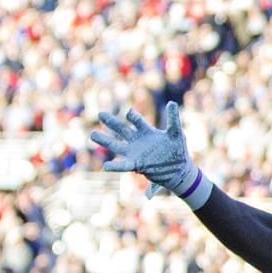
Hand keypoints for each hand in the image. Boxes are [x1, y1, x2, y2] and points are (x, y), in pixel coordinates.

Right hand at [90, 102, 209, 205]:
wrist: (179, 169)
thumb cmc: (177, 150)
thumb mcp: (176, 133)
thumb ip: (173, 119)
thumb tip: (172, 103)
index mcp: (146, 131)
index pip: (137, 121)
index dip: (133, 117)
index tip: (129, 114)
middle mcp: (137, 141)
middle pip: (122, 129)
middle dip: (111, 122)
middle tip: (101, 114)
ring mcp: (135, 153)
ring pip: (116, 145)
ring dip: (105, 141)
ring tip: (92, 135)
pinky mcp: (136, 165)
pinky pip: (123, 165)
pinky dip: (114, 167)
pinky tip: (105, 167)